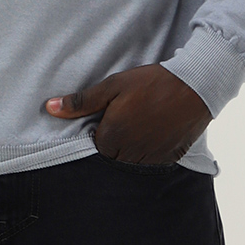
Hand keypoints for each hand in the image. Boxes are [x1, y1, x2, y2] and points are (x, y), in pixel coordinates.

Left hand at [45, 63, 211, 163]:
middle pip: (113, 154)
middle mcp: (129, 155)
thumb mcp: (112, 86)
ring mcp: (151, 159)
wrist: (194, 86)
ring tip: (144, 120)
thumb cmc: (150, 83)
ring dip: (134, 145)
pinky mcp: (169, 159)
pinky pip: (153, 161)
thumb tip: (49, 108)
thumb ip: (81, 102)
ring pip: (132, 160)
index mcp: (111, 138)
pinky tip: (158, 129)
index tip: (113, 112)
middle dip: (117, 138)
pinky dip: (152, 149)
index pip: (96, 143)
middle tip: (130, 114)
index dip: (103, 126)